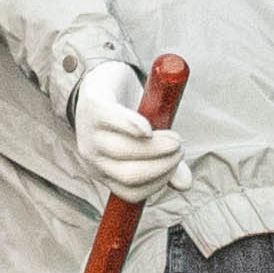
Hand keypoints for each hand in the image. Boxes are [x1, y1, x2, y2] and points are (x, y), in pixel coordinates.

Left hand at [70, 64, 182, 197]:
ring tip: (175, 137)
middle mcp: (92, 157)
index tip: (177, 165)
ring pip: (123, 150)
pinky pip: (111, 119)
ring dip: (156, 146)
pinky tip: (148, 128)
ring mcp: (89, 131)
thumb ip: (165, 163)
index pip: (131, 192)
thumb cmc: (128, 116)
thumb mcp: (147, 142)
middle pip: (128, 174)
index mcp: (104, 171)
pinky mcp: (93, 105)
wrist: (103, 80)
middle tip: (180, 149)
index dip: (159, 182)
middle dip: (162, 165)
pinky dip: (132, 125)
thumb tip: (185, 185)